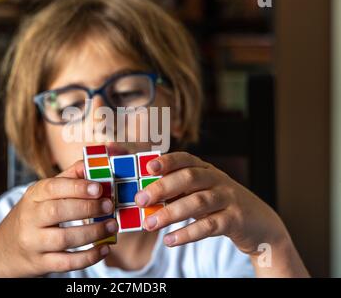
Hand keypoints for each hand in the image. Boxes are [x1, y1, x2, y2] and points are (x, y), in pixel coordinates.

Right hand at [0, 160, 117, 277]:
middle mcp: (30, 218)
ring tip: (112, 226)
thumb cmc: (31, 216)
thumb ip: (67, 179)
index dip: (77, 187)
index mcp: (33, 196)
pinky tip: (104, 249)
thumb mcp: (42, 194)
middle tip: (109, 206)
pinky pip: (67, 263)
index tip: (99, 188)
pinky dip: (88, 257)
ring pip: (64, 238)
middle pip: (58, 211)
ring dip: (93, 233)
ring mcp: (34, 242)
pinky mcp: (41, 263)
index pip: (53, 187)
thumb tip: (91, 163)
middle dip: (87, 208)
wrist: (3, 251)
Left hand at [135, 152, 308, 276]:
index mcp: (207, 170)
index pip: (186, 159)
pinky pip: (209, 226)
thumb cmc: (221, 206)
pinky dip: (187, 233)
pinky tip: (170, 240)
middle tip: (141, 200)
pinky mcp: (235, 220)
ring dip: (170, 213)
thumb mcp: (202, 192)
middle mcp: (218, 180)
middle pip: (189, 178)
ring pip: (197, 202)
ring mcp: (228, 199)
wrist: (259, 224)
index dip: (168, 161)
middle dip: (162, 188)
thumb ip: (179, 192)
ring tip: (149, 224)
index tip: (148, 167)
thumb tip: (146, 197)